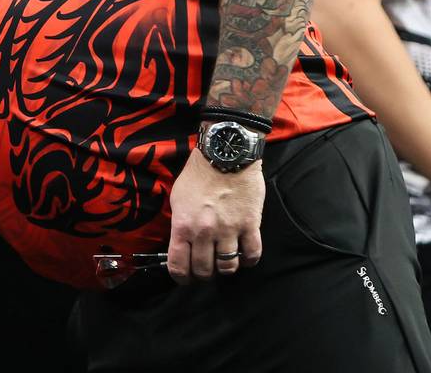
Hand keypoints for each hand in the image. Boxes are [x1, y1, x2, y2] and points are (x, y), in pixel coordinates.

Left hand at [166, 150, 263, 283]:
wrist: (225, 153)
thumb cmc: (199, 173)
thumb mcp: (178, 198)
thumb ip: (179, 224)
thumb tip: (181, 244)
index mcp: (183, 226)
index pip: (178, 266)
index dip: (182, 278)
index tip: (186, 277)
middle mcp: (205, 232)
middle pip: (204, 270)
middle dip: (204, 274)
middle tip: (207, 267)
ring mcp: (229, 229)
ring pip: (228, 267)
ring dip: (226, 268)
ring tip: (225, 261)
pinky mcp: (250, 224)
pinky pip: (252, 254)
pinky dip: (248, 260)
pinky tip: (244, 255)